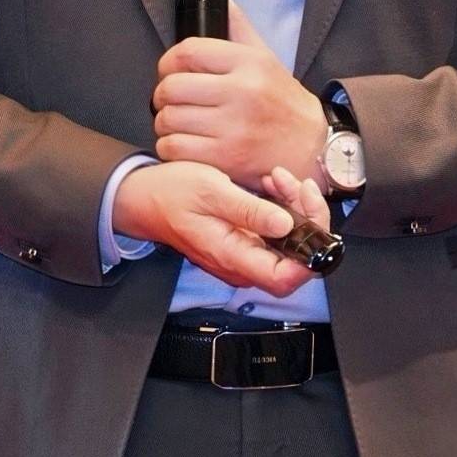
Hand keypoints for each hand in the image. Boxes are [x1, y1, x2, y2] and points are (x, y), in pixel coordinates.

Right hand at [113, 160, 324, 297]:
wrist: (144, 197)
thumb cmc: (171, 193)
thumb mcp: (211, 191)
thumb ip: (250, 211)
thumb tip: (288, 225)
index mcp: (233, 256)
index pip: (286, 278)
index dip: (310, 254)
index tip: (313, 218)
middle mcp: (241, 263)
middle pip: (294, 258)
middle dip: (306, 219)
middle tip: (297, 185)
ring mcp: (242, 253)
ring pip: (286, 242)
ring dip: (293, 208)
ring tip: (279, 178)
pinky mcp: (242, 241)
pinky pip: (272, 232)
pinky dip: (280, 208)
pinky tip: (271, 185)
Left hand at [151, 0, 327, 189]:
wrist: (311, 147)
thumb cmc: (282, 102)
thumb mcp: (266, 58)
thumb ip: (239, 28)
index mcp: (250, 63)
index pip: (188, 51)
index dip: (168, 61)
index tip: (169, 70)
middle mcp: (242, 93)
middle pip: (172, 87)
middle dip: (162, 95)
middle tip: (170, 100)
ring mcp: (234, 128)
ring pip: (168, 120)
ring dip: (164, 122)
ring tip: (177, 123)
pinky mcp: (226, 159)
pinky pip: (174, 148)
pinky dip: (170, 146)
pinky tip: (184, 143)